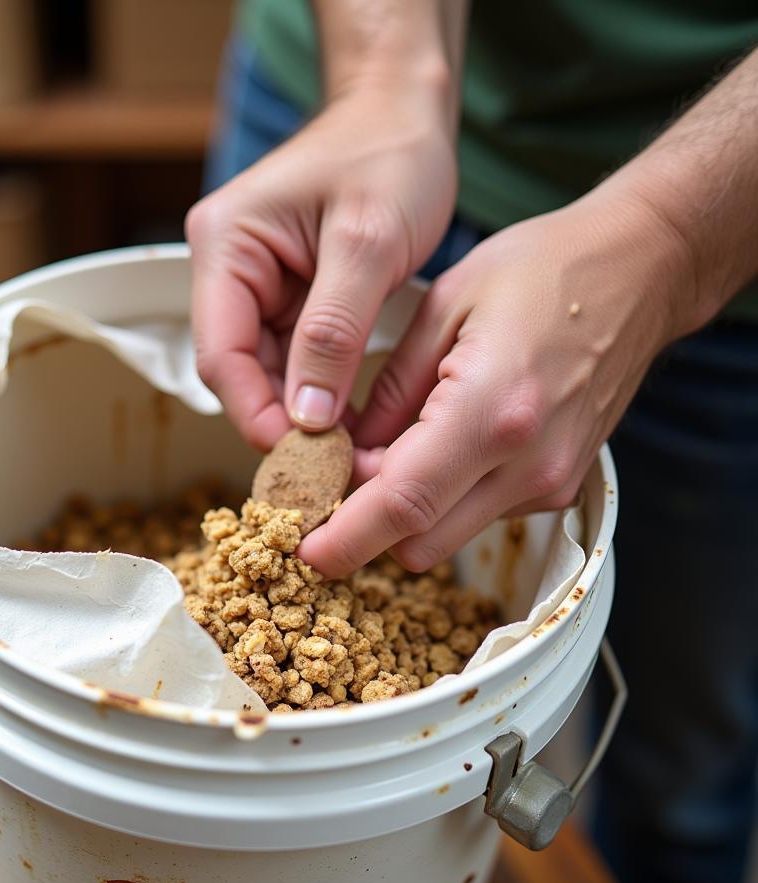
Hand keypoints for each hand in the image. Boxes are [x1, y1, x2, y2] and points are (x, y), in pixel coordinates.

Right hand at [186, 80, 456, 449]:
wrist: (404, 112)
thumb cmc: (387, 154)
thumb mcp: (367, 242)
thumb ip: (332, 331)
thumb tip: (307, 418)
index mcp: (226, 245)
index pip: (220, 352)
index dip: (255, 412)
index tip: (299, 457)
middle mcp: (229, 270)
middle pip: (238, 371)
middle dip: (281, 421)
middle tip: (329, 470)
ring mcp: (257, 286)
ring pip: (267, 374)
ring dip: (304, 415)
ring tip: (346, 456)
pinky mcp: (289, 299)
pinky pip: (295, 361)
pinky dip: (321, 395)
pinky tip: (352, 425)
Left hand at [297, 189, 696, 576]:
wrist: (642, 270)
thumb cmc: (543, 270)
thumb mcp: (445, 305)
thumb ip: (391, 389)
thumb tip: (347, 452)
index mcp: (491, 411)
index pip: (402, 505)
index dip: (345, 540)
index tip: (302, 551)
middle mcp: (527, 464)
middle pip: (419, 542)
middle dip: (363, 530)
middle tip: (328, 486)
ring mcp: (549, 482)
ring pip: (445, 537)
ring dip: (402, 515)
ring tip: (381, 455)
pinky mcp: (559, 487)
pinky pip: (477, 516)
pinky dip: (441, 500)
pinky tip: (434, 449)